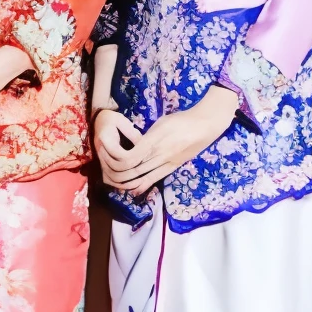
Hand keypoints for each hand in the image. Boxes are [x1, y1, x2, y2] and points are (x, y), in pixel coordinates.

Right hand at [92, 108, 143, 188]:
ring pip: (110, 177)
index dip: (134, 160)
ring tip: (139, 184)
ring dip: (124, 183)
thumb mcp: (123, 122)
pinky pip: (107, 178)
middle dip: (130, 175)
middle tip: (145, 177)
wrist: (98, 120)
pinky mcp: (101, 163)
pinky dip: (118, 184)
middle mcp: (100, 151)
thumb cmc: (112, 118)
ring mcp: (99, 159)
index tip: (145, 160)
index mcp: (105, 139)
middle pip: (115, 170)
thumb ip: (133, 134)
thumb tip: (146, 148)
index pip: (120, 156)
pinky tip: (129, 185)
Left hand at [110, 89, 236, 196]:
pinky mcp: (173, 167)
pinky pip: (156, 179)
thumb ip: (148, 135)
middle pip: (134, 169)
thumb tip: (136, 144)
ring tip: (117, 185)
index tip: (109, 160)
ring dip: (128, 182)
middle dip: (119, 174)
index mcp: (154, 140)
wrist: (204, 125)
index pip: (131, 156)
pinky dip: (144, 185)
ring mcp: (167, 162)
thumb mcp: (161, 122)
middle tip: (107, 176)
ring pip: (143, 176)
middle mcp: (159, 154)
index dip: (118, 161)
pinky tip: (135, 191)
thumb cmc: (182, 120)